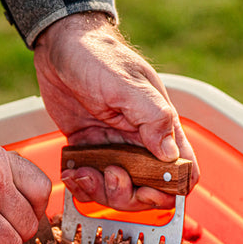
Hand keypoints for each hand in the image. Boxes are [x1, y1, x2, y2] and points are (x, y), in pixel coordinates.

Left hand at [33, 12, 198, 210]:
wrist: (60, 47)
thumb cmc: (97, 56)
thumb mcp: (126, 85)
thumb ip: (152, 117)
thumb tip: (171, 155)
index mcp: (161, 126)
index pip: (183, 171)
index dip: (171, 190)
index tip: (148, 189)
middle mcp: (141, 142)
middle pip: (149, 192)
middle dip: (129, 195)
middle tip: (111, 176)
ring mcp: (115, 149)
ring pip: (118, 192)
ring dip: (102, 192)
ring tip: (84, 173)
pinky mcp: (90, 151)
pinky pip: (91, 182)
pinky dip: (82, 186)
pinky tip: (72, 172)